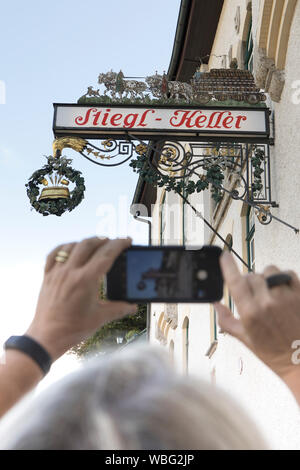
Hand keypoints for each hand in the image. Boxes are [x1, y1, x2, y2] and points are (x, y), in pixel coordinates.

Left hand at [26, 237, 136, 360]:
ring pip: (72, 246)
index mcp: (86, 280)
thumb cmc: (73, 329)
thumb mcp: (100, 318)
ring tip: (96, 243)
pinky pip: (54, 254)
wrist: (47, 337)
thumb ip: (119, 309)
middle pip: (89, 245)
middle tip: (114, 242)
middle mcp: (70, 272)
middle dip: (104, 240)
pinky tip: (71, 248)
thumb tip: (133, 306)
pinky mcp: (47, 276)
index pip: (106, 254)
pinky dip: (65, 247)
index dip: (119, 244)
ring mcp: (57, 272)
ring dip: (86, 242)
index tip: (127, 240)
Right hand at [214, 252, 299, 383]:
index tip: (224, 256)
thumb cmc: (274, 352)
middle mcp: (267, 303)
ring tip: (268, 290)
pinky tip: (281, 288)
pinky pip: (288, 274)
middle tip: (253, 294)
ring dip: (266, 277)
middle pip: (251, 276)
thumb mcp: (245, 339)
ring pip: (270, 271)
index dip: (228, 266)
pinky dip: (283, 277)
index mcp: (250, 313)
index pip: (235, 282)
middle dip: (249, 282)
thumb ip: (226, 320)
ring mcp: (285, 297)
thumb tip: (215, 304)